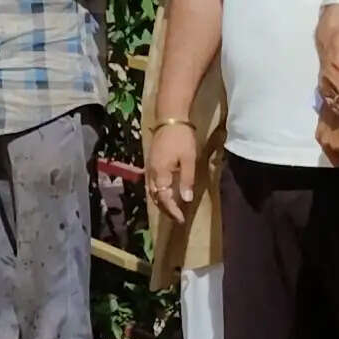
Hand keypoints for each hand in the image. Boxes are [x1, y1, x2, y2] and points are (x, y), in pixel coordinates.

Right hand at [144, 119, 202, 238]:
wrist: (170, 119)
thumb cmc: (182, 138)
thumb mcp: (188, 160)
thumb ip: (187, 180)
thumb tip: (185, 200)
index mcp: (161, 173)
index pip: (165, 199)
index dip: (173, 211)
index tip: (181, 219)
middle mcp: (152, 173)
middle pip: (156, 198)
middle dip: (166, 210)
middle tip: (177, 218)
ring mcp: (149, 168)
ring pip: (152, 192)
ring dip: (161, 203)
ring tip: (171, 210)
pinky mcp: (150, 163)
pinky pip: (151, 185)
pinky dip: (157, 193)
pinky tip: (164, 194)